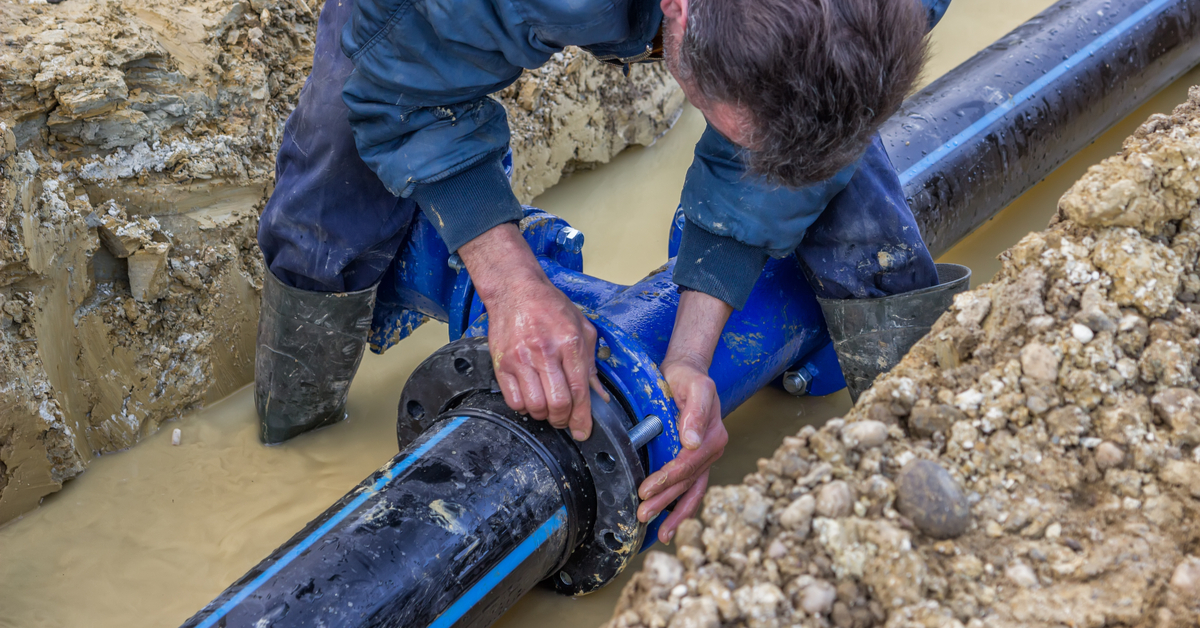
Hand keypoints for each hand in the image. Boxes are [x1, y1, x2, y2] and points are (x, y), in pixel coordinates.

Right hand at [458, 224, 605, 439]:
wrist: (515, 290)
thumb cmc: (550, 307)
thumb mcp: (581, 328)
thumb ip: (591, 363)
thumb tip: (600, 396)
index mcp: (569, 342)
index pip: (579, 390)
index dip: (582, 417)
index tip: (583, 431)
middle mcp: (545, 352)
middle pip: (558, 403)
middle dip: (564, 420)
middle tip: (565, 420)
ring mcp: (520, 359)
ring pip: (535, 406)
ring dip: (544, 416)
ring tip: (548, 408)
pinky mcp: (501, 364)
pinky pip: (513, 401)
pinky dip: (524, 408)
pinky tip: (530, 399)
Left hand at [636, 290, 732, 543]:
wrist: (687, 372)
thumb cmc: (688, 378)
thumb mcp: (695, 386)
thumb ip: (696, 412)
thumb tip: (692, 442)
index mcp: (713, 437)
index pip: (688, 465)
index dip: (667, 480)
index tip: (646, 490)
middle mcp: (712, 450)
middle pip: (688, 483)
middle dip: (665, 502)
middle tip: (643, 514)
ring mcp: (705, 458)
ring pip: (691, 491)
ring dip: (675, 513)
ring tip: (660, 533)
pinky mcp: (695, 460)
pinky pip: (691, 488)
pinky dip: (681, 507)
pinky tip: (668, 522)